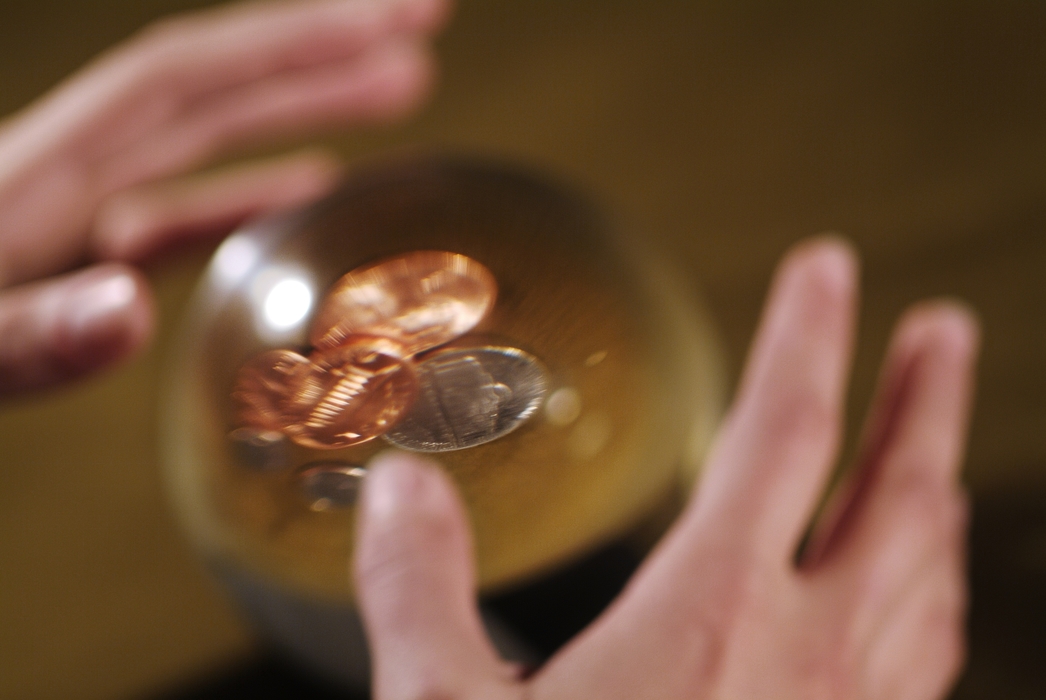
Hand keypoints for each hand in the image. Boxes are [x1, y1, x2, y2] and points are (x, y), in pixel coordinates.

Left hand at [0, 0, 448, 394]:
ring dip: (306, 111)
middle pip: (216, 90)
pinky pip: (182, 212)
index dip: (297, 39)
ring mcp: (74, 217)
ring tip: (397, 91)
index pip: (191, 79)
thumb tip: (133, 311)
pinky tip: (306, 190)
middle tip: (421, 31)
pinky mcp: (75, 261)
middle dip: (325, 54)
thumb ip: (25, 336)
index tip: (393, 17)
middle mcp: (67, 177)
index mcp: (40, 177)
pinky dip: (251, 193)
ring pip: (210, 143)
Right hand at [352, 238, 979, 699]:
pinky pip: (920, 659)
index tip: (830, 264)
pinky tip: (917, 593)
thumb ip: (421, 586)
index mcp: (709, 618)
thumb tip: (398, 487)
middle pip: (896, 494)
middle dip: (925, 399)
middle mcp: (806, 658)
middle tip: (946, 329)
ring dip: (938, 491)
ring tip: (937, 445)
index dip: (809, 334)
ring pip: (927, 577)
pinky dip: (930, 598)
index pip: (782, 433)